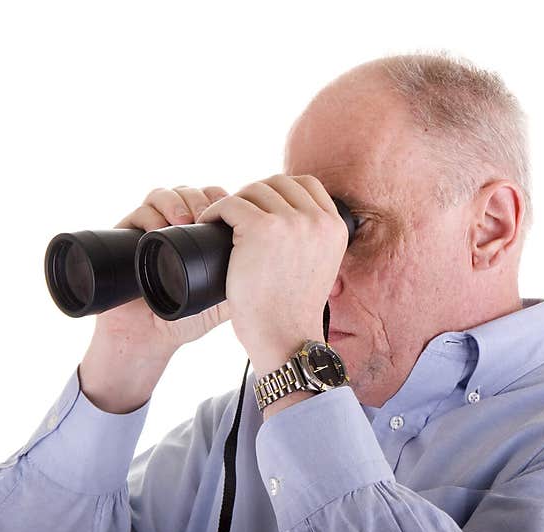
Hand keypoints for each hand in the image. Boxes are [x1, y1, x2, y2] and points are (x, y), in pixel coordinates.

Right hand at [79, 185, 230, 412]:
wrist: (148, 336)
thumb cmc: (186, 317)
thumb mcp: (226, 299)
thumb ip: (250, 281)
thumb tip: (282, 262)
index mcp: (203, 235)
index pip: (220, 201)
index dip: (231, 202)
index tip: (240, 215)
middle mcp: (178, 226)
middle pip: (197, 191)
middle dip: (208, 199)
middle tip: (214, 217)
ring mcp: (153, 226)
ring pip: (170, 193)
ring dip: (182, 200)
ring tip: (189, 220)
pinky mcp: (128, 232)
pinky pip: (141, 208)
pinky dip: (154, 211)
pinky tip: (166, 225)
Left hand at [195, 174, 347, 375]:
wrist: (285, 337)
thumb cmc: (292, 311)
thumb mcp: (317, 267)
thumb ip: (311, 241)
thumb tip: (285, 219)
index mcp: (334, 227)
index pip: (307, 185)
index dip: (280, 192)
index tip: (262, 208)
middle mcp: (317, 220)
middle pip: (278, 183)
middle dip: (254, 195)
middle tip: (238, 217)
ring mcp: (291, 222)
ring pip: (253, 191)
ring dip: (234, 203)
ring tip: (222, 222)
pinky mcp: (261, 228)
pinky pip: (231, 204)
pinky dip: (215, 211)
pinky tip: (209, 224)